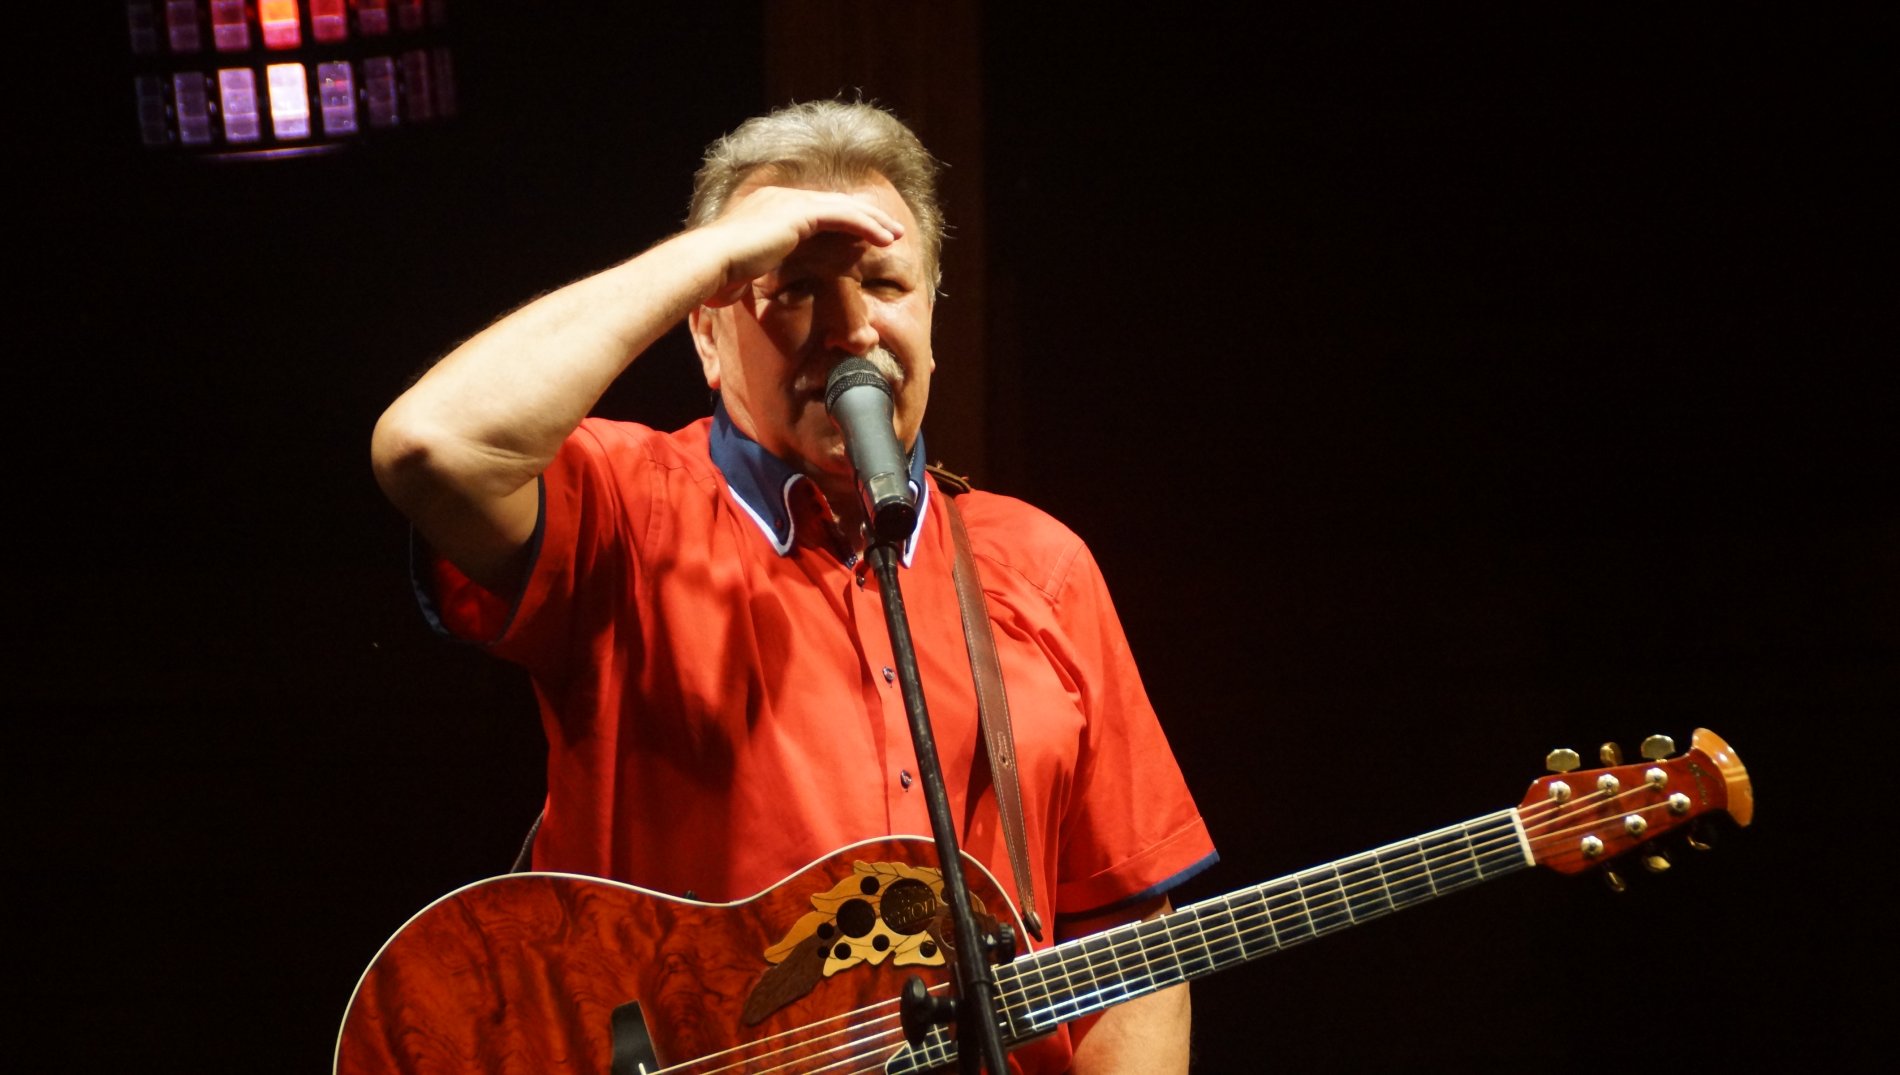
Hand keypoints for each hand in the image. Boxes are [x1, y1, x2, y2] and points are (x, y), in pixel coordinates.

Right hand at [698, 186, 905, 306]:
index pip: (812, 210)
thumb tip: (734, 291)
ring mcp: (790, 201)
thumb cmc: (715, 274)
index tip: (858, 237)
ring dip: (873, 221)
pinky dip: (867, 226)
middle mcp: (779, 197)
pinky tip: (885, 239)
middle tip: (887, 231)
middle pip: (832, 204)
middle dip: (863, 217)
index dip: (839, 222)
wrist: (709, 262)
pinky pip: (843, 217)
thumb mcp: (735, 272)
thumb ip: (744, 274)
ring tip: (895, 235)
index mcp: (766, 207)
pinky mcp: (800, 212)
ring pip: (843, 207)